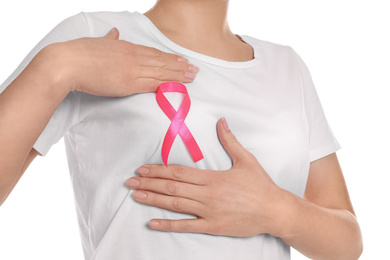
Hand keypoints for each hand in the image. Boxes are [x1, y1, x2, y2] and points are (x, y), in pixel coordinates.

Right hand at [43, 27, 198, 96]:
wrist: (68, 63)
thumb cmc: (79, 53)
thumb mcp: (98, 42)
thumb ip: (110, 39)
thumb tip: (115, 33)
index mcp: (127, 48)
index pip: (153, 53)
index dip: (169, 58)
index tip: (180, 60)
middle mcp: (134, 58)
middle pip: (162, 63)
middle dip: (180, 67)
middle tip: (195, 70)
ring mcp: (133, 70)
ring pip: (161, 73)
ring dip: (179, 76)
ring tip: (192, 77)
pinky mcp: (129, 83)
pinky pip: (153, 84)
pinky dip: (167, 85)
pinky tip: (178, 86)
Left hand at [126, 118, 284, 236]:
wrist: (274, 211)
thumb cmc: (260, 185)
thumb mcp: (246, 159)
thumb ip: (230, 140)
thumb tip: (221, 121)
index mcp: (212, 178)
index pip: (179, 172)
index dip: (158, 170)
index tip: (142, 169)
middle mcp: (207, 195)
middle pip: (172, 187)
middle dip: (149, 183)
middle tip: (129, 181)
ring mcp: (208, 212)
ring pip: (175, 205)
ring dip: (153, 200)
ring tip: (135, 195)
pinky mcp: (212, 227)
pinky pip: (186, 227)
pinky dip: (168, 225)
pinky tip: (152, 223)